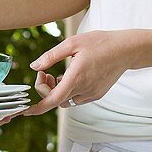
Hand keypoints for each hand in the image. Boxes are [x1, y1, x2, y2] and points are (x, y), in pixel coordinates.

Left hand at [23, 31, 140, 115]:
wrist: (125, 50)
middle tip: (45, 73)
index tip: (26, 108)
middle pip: (56, 100)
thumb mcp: (72, 43)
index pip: (52, 101)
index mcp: (75, 78)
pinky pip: (77, 98)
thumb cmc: (99, 43)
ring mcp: (91, 94)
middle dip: (46, 89)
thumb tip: (34, 67)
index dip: (37, 108)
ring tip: (58, 74)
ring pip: (66, 100)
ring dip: (57, 91)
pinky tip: (70, 77)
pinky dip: (69, 91)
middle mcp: (84, 90)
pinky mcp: (97, 94)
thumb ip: (51, 56)